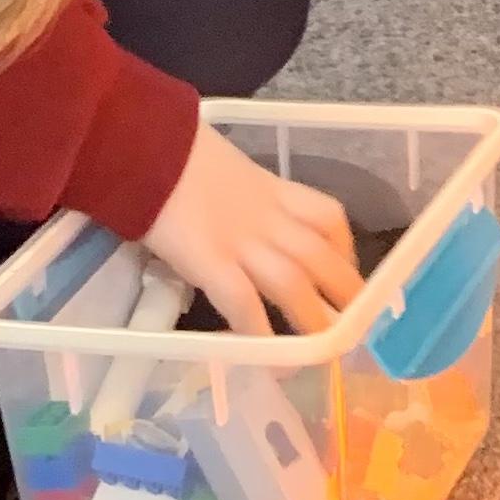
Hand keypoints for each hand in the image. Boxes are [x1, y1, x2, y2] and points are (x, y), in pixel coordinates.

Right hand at [144, 121, 362, 334]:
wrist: (144, 143)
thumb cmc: (173, 150)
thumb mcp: (222, 167)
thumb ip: (237, 194)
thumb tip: (231, 217)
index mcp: (271, 190)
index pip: (326, 216)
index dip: (345, 248)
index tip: (347, 270)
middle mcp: (267, 218)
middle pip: (320, 257)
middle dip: (345, 293)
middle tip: (355, 324)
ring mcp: (240, 242)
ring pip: (293, 284)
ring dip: (313, 320)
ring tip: (323, 350)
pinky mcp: (209, 261)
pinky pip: (243, 302)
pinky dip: (258, 331)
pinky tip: (266, 357)